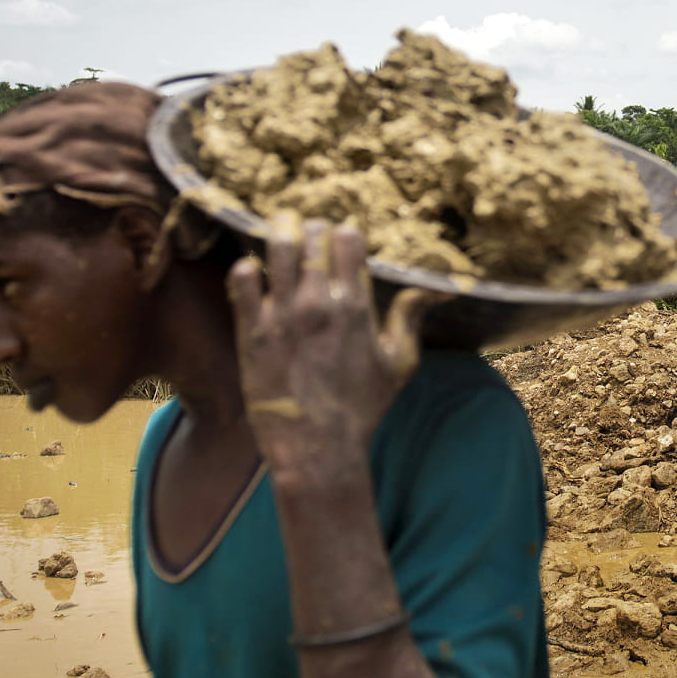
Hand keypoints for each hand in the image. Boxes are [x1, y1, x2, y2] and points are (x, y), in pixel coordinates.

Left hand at [228, 215, 442, 478]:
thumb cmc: (362, 408)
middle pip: (312, 234)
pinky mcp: (252, 330)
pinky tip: (253, 274)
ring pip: (276, 245)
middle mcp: (318, 301)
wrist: (317, 448)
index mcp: (356, 305)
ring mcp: (282, 314)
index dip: (345, 233)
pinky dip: (247, 270)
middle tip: (309, 236)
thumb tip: (435, 290)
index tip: (342, 241)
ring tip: (280, 234)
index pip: (348, 238)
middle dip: (313, 229)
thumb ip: (409, 319)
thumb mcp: (399, 364)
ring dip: (280, 233)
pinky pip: (241, 280)